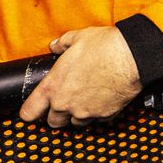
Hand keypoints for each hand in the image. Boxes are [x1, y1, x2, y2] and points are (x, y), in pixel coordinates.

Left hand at [20, 26, 140, 126]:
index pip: (30, 111)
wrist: (132, 57)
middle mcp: (66, 104)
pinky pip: (96, 120)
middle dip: (56, 115)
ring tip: (84, 101)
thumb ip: (62, 44)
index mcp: (53, 86)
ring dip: (76, 116)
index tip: (32, 111)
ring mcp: (85, 112)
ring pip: (74, 124)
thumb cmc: (104, 47)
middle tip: (63, 103)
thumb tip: (56, 45)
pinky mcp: (104, 116)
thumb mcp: (77, 38)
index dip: (29, 112)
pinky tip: (101, 100)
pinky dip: (97, 114)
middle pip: (53, 122)